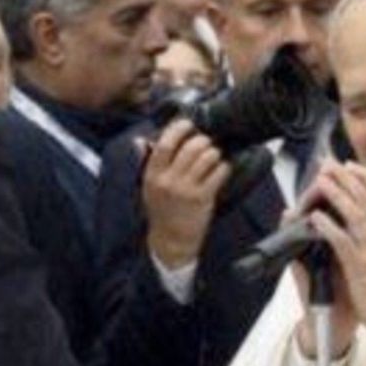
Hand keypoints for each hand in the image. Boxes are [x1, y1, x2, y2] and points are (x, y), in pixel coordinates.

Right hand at [142, 119, 231, 268]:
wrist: (172, 240)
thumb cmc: (161, 212)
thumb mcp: (147, 187)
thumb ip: (146, 163)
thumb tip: (142, 141)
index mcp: (152, 174)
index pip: (165, 144)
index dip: (179, 129)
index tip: (188, 124)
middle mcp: (169, 180)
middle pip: (190, 148)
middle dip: (202, 140)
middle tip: (206, 142)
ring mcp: (187, 189)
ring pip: (206, 158)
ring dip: (214, 153)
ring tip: (214, 155)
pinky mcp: (203, 198)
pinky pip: (218, 174)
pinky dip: (224, 167)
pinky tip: (222, 168)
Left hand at [294, 159, 365, 350]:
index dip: (365, 175)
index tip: (350, 165)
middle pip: (365, 195)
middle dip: (346, 176)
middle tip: (329, 164)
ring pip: (354, 213)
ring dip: (336, 194)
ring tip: (321, 181)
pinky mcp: (359, 266)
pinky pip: (342, 242)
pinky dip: (329, 227)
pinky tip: (316, 217)